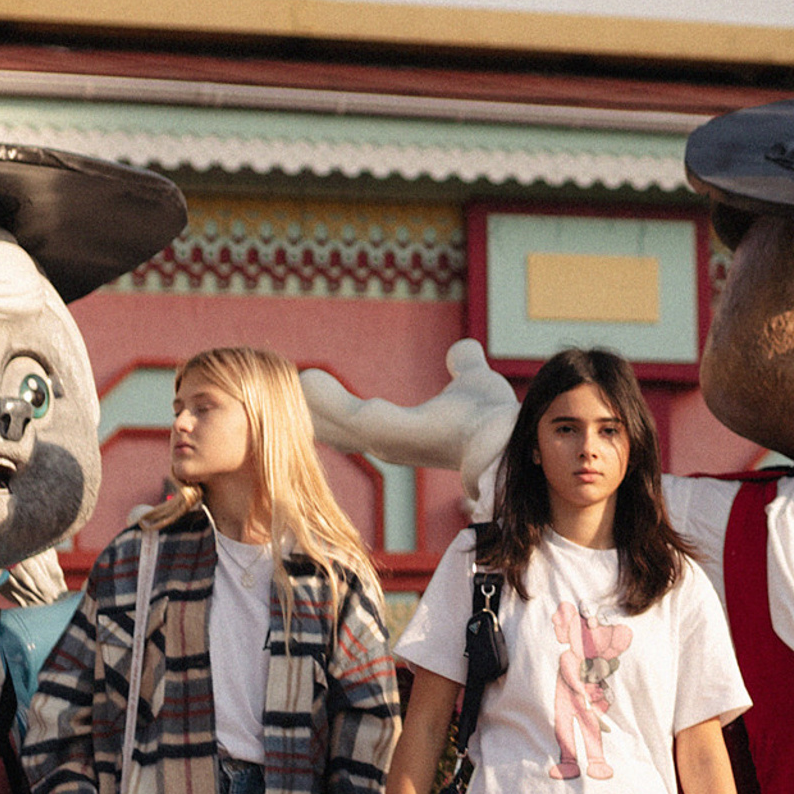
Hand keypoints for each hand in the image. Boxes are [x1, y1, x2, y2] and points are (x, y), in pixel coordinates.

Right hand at [302, 340, 519, 515]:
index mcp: (403, 434)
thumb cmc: (493, 418)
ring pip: (332, 421)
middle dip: (309, 409)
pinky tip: (305, 378)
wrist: (509, 434)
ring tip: (290, 379)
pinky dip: (322, 398)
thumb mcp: (473, 380)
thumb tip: (462, 350)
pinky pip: (344, 413)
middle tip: (284, 387)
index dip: (331, 409)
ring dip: (308, 401)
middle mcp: (388, 443)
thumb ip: (463, 364)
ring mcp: (384, 441)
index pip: (357, 424)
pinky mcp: (386, 433)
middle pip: (334, 428)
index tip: (309, 389)